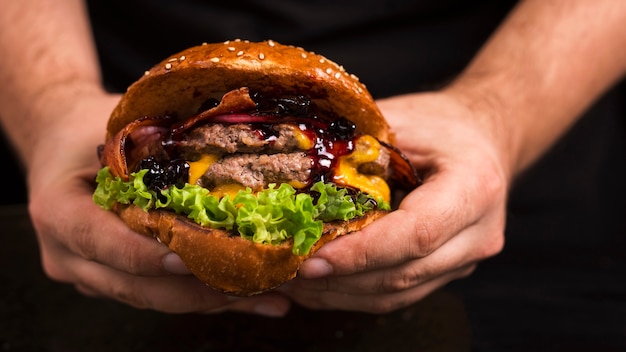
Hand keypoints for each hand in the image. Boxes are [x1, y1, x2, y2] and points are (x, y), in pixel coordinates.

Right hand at [26, 89, 289, 315]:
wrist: (61, 142)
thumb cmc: (88, 127)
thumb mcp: (111, 126)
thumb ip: (151, 149)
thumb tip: (222, 153)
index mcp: (58, 212)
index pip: (102, 241)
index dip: (147, 254)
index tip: (190, 258)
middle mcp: (68, 255)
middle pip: (135, 285)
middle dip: (196, 290)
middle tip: (253, 285)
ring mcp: (91, 274)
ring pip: (154, 298)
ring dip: (213, 300)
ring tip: (270, 298)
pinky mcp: (115, 280)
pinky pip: (162, 294)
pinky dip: (207, 294)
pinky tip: (255, 297)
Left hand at [279, 91, 509, 312]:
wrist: (480, 140)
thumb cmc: (440, 124)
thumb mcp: (400, 119)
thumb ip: (358, 146)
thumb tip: (295, 173)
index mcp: (473, 187)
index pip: (415, 234)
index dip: (361, 253)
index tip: (312, 259)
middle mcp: (478, 234)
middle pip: (403, 273)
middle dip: (340, 279)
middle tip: (287, 273)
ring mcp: (466, 259)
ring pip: (398, 293)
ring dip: (341, 294)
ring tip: (293, 283)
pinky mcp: (449, 270)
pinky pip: (400, 293)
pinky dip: (356, 293)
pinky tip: (320, 286)